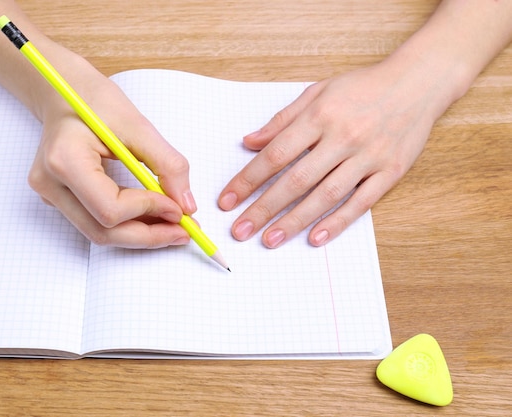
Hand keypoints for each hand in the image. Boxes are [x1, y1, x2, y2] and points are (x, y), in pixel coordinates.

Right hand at [29, 57, 196, 248]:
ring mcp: (50, 194)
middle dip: (148, 235)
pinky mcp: (58, 199)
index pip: (110, 208)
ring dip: (140, 235)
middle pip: (103, 232)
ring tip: (173, 227)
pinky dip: (127, 225)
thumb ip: (166, 164)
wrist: (64, 92)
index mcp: (65, 160)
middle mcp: (49, 184)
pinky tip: (152, 217)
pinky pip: (95, 223)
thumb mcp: (138, 125)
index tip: (179, 208)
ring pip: (99, 234)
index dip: (149, 211)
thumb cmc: (95, 101)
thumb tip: (186, 205)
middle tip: (184, 232)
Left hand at [218, 61, 438, 247]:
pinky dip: (338, 222)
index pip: (275, 154)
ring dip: (295, 221)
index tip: (227, 201)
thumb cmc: (362, 87)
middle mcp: (342, 137)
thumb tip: (249, 142)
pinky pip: (361, 203)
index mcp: (320, 116)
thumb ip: (282, 120)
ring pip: (326, 195)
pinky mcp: (390, 171)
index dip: (248, 179)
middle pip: (296, 180)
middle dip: (263, 208)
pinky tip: (315, 238)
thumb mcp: (317, 92)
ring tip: (269, 240)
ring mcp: (368, 156)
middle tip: (240, 230)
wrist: (418, 81)